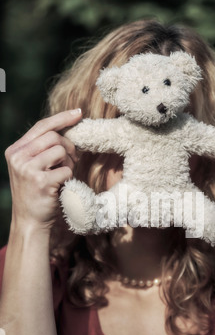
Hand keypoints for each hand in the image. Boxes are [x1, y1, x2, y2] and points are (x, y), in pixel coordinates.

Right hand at [5, 109, 81, 231]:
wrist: (29, 221)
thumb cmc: (37, 193)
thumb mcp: (33, 167)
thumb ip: (43, 149)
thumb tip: (70, 130)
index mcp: (15, 150)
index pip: (41, 126)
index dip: (62, 118)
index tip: (78, 113)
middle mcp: (18, 157)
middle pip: (54, 137)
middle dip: (69, 147)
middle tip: (72, 161)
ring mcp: (27, 169)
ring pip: (60, 151)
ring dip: (69, 163)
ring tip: (64, 175)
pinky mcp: (40, 182)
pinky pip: (66, 170)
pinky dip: (69, 177)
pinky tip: (62, 186)